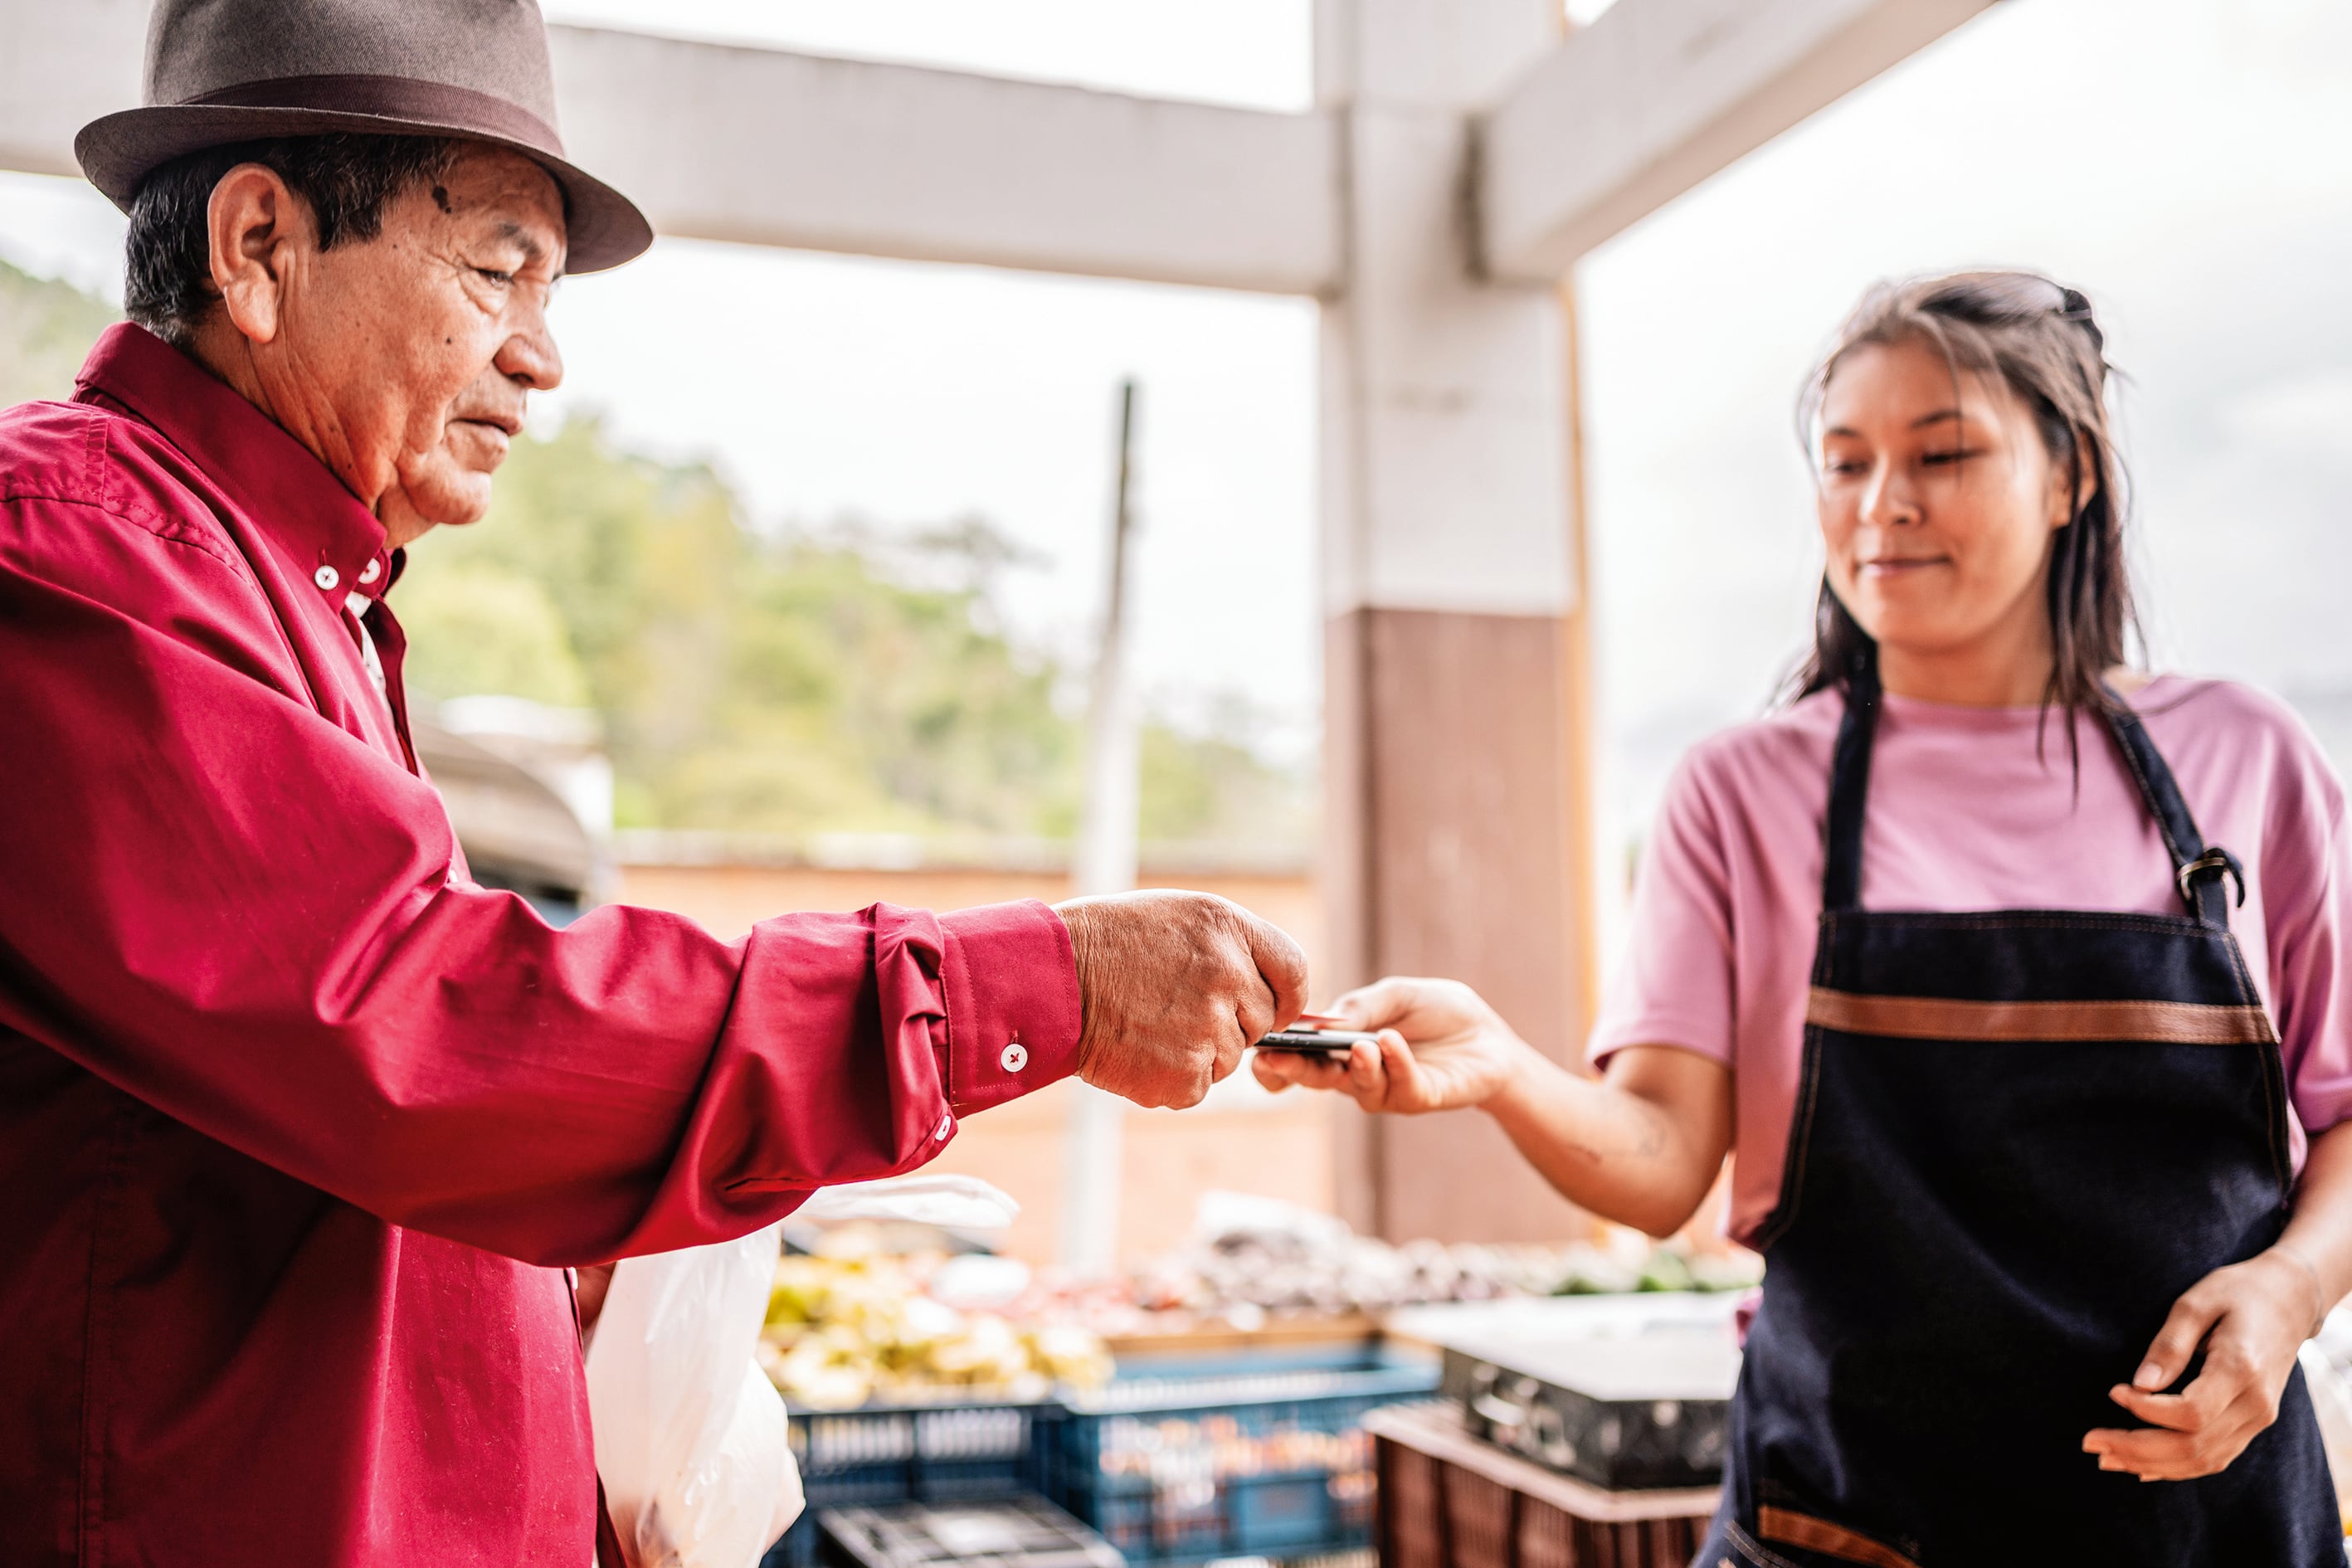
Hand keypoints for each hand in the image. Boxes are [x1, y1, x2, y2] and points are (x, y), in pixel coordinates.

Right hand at [1055, 890, 1306, 1109]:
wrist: (1049, 980)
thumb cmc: (1109, 944)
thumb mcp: (1178, 918)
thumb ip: (1234, 949)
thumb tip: (1273, 997)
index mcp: (1229, 930)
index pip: (1293, 971)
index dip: (1286, 997)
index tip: (1273, 1008)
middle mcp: (1229, 977)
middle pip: (1260, 1021)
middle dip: (1228, 1022)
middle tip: (1173, 1007)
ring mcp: (1209, 1029)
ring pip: (1228, 1058)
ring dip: (1196, 1051)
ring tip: (1148, 1023)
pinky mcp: (1185, 1076)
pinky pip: (1198, 1087)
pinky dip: (1171, 1078)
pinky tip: (1138, 1049)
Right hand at [1251, 975, 1534, 1113]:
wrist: (1489, 1036)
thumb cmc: (1439, 1011)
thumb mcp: (1398, 993)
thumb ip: (1363, 1004)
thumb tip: (1326, 1020)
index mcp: (1342, 1045)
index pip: (1301, 1058)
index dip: (1276, 1061)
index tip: (1258, 1053)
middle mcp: (1357, 1073)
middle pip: (1317, 1078)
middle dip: (1295, 1071)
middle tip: (1277, 1060)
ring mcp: (1387, 1089)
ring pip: (1358, 1087)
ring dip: (1356, 1066)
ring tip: (1361, 1045)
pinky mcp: (1419, 1099)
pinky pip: (1400, 1087)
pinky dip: (1394, 1063)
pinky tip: (1391, 1042)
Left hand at [2082, 1247, 2322, 1479]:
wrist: (2289, 1299)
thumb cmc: (2237, 1292)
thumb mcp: (2196, 1303)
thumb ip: (2169, 1345)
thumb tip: (2140, 1383)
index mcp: (2242, 1370)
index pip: (2191, 1412)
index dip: (2147, 1410)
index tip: (2114, 1392)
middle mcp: (2256, 1404)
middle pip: (2194, 1445)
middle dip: (2138, 1448)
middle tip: (2090, 1442)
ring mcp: (2259, 1418)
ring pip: (2205, 1459)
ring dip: (2153, 1464)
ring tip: (2106, 1458)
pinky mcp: (2254, 1423)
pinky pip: (2216, 1457)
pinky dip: (2178, 1466)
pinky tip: (2143, 1467)